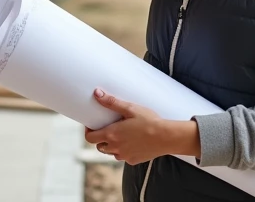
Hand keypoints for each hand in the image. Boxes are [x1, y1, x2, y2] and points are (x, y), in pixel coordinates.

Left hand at [83, 88, 199, 165]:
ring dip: (112, 145)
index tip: (93, 124)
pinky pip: (123, 156)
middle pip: (99, 146)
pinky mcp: (133, 160)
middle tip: (108, 128)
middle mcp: (115, 148)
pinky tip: (132, 141)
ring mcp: (124, 156)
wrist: (166, 137)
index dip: (88, 131)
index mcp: (112, 135)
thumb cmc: (149, 121)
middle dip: (100, 138)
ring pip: (111, 153)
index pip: (90, 138)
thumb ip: (111, 102)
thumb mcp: (130, 108)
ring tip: (120, 134)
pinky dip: (124, 150)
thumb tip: (97, 93)